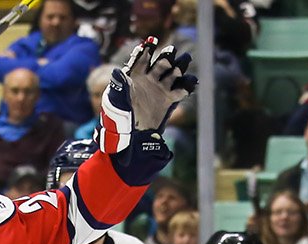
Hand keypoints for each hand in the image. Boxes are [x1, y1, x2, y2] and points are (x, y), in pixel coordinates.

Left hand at [101, 37, 196, 151]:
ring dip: (179, 67)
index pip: (141, 60)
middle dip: (166, 56)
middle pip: (160, 64)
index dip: (146, 51)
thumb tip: (117, 71)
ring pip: (172, 74)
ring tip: (185, 60)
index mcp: (134, 77)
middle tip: (172, 51)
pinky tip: (192, 82)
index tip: (152, 42)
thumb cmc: (119, 118)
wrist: (131, 136)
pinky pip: (179, 91)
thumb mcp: (116, 101)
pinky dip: (186, 86)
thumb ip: (118, 86)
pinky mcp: (167, 100)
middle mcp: (148, 80)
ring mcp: (159, 89)